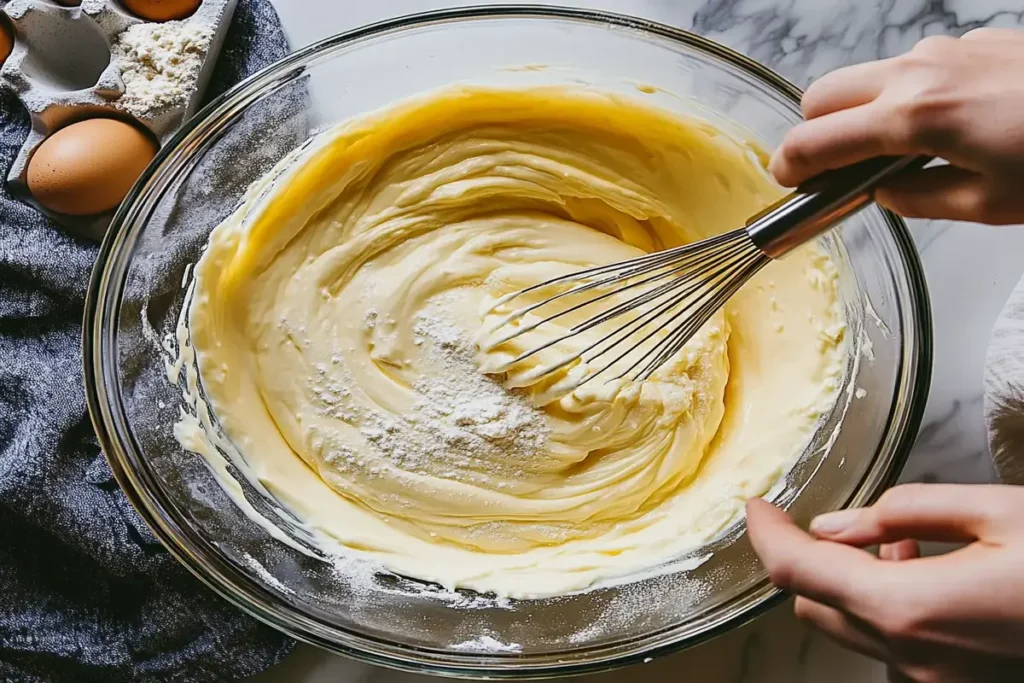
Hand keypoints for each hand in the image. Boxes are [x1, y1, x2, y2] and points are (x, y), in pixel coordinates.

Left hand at [746, 484, 1023, 681]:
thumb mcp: (997, 512)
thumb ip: (906, 511)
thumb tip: (835, 525)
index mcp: (909, 607)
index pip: (800, 571)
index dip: (768, 535)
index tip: (756, 507)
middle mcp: (913, 656)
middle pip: (816, 606)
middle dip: (806, 559)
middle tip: (821, 519)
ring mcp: (936, 678)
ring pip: (853, 628)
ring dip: (849, 582)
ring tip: (892, 538)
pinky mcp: (957, 681)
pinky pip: (894, 644)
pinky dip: (886, 607)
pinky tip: (921, 570)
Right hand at [769, 29, 1023, 223]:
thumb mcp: (987, 204)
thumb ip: (917, 200)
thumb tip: (884, 194)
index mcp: (913, 118)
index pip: (816, 140)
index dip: (789, 165)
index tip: (787, 183)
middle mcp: (919, 72)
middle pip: (822, 94)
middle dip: (814, 131)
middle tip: (831, 169)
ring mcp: (946, 50)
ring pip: (868, 77)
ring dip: (860, 112)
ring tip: (893, 153)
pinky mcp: (972, 43)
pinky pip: (914, 67)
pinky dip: (905, 96)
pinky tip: (943, 127)